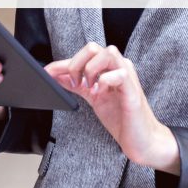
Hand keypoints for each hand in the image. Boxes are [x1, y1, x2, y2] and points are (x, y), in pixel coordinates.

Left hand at [45, 42, 180, 174]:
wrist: (141, 140)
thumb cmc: (121, 117)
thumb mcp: (93, 97)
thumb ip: (76, 84)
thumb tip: (55, 76)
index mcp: (109, 67)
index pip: (83, 55)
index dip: (61, 63)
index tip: (47, 72)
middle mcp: (119, 67)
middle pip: (93, 47)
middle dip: (76, 64)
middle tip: (74, 83)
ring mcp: (127, 77)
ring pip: (108, 53)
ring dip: (91, 69)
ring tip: (89, 87)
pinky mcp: (133, 90)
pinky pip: (119, 74)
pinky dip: (104, 81)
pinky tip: (100, 93)